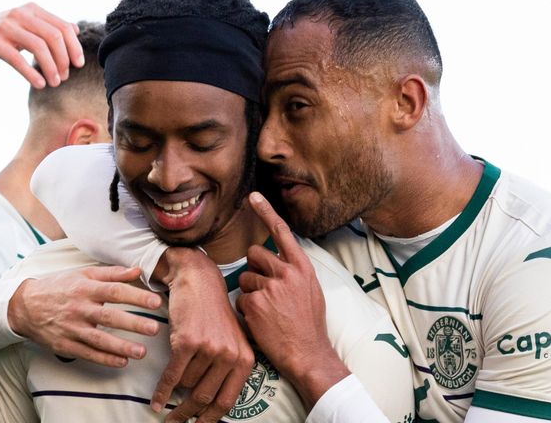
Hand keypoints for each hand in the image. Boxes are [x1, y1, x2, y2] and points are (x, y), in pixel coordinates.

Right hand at [0, 2, 82, 87]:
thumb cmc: (3, 38)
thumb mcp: (27, 28)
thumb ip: (49, 27)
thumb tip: (75, 29)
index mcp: (32, 9)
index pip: (63, 26)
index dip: (74, 47)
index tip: (79, 64)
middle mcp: (20, 13)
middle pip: (54, 36)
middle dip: (63, 59)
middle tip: (65, 77)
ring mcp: (5, 26)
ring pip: (39, 47)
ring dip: (51, 68)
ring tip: (54, 83)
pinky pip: (18, 59)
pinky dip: (32, 74)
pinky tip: (39, 84)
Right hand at [8, 265, 161, 366]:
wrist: (24, 305)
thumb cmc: (59, 287)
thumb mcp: (83, 274)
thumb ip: (112, 273)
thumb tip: (138, 271)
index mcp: (85, 288)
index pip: (114, 291)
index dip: (135, 296)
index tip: (155, 301)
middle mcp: (79, 308)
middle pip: (109, 317)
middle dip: (133, 324)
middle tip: (154, 328)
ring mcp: (71, 328)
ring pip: (99, 340)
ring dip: (121, 347)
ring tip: (142, 353)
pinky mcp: (65, 345)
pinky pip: (88, 353)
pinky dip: (105, 359)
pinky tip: (122, 361)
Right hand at [152, 247, 253, 422]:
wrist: (198, 281)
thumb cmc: (213, 312)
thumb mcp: (232, 340)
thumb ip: (229, 369)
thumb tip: (212, 404)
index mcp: (245, 358)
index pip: (227, 401)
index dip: (210, 419)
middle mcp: (230, 355)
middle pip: (205, 398)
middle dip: (187, 414)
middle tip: (175, 422)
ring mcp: (209, 349)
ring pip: (186, 385)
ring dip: (176, 388)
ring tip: (171, 387)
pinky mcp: (188, 342)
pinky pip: (172, 376)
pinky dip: (161, 391)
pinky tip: (155, 401)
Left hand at [236, 192, 348, 408]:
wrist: (308, 353)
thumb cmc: (309, 324)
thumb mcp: (310, 290)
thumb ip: (293, 273)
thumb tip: (276, 263)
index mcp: (301, 267)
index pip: (281, 232)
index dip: (266, 212)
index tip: (253, 197)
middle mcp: (286, 273)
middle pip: (254, 254)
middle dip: (254, 269)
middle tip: (265, 290)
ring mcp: (270, 287)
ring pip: (244, 278)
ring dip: (250, 293)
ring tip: (267, 311)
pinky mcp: (254, 303)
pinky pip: (240, 299)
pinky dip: (246, 311)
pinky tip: (261, 322)